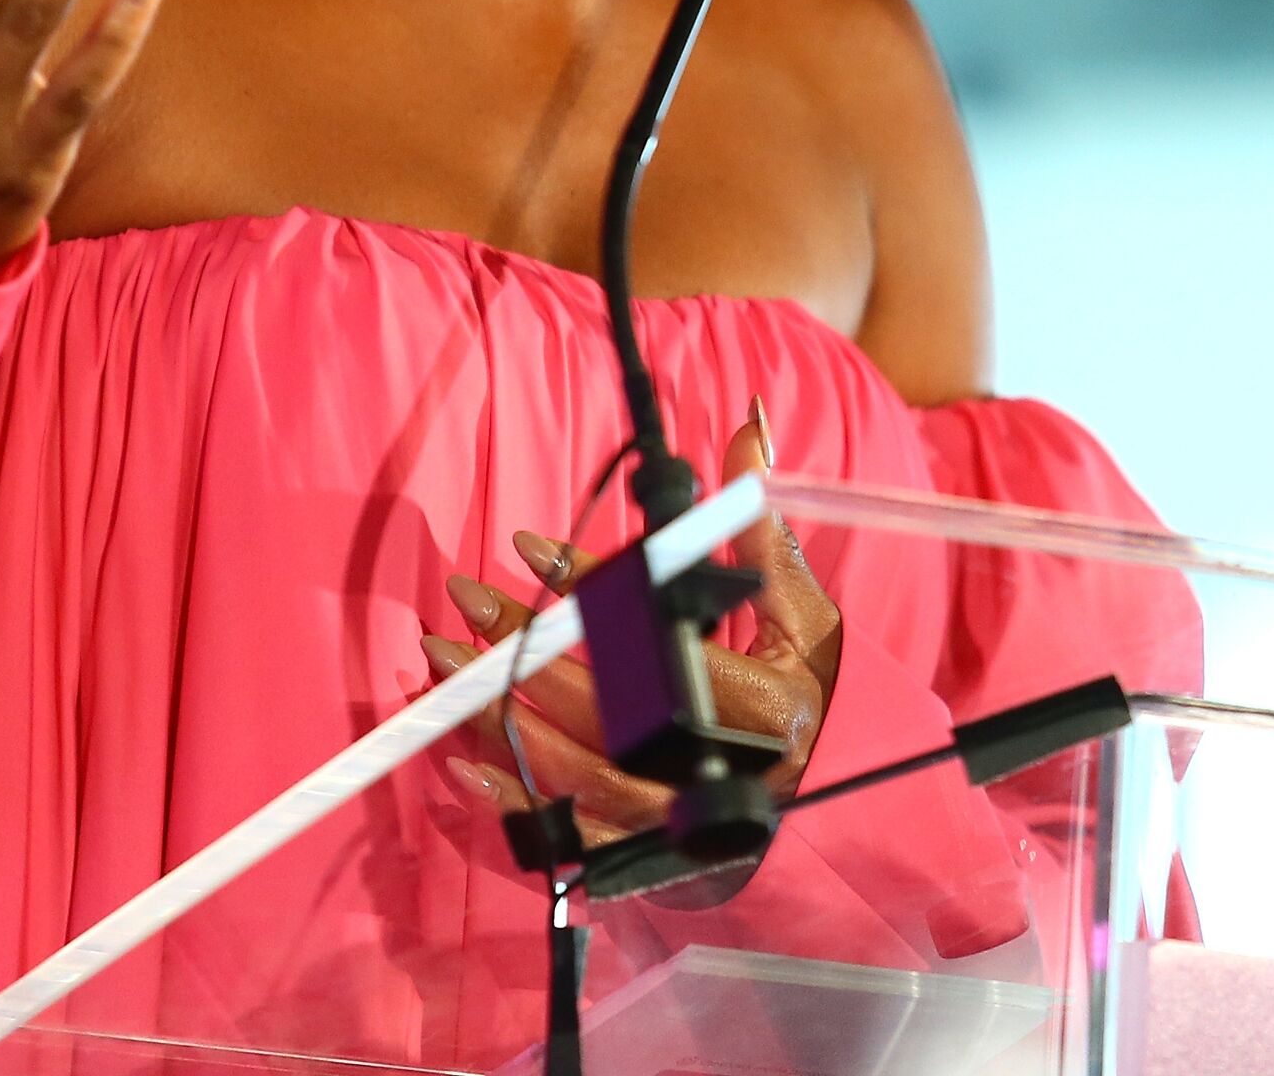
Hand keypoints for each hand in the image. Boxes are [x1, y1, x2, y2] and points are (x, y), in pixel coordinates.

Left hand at [424, 404, 840, 844]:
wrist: (830, 794)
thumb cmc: (810, 689)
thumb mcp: (801, 610)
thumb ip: (761, 524)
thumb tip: (748, 422)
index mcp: (761, 705)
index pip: (658, 644)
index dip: (592, 593)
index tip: (530, 548)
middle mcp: (713, 770)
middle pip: (601, 711)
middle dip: (524, 649)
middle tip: (465, 599)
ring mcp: (674, 820)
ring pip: (571, 775)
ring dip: (498, 717)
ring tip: (442, 665)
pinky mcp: (644, 851)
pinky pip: (565, 831)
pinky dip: (510, 796)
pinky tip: (462, 758)